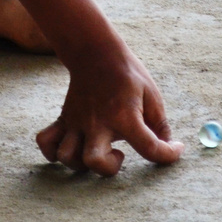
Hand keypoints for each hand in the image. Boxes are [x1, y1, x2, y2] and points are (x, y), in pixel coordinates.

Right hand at [35, 44, 183, 175]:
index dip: (167, 155)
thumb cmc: (127, 74)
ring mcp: (76, 122)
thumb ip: (160, 124)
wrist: (96, 52)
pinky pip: (46, 141)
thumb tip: (166, 146)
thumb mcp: (151, 94)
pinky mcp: (64, 119)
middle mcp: (97, 122)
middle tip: (119, 155)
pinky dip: (53, 153)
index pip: (148, 148)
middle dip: (108, 169)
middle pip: (93, 161)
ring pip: (66, 156)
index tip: (175, 149)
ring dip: (81, 163)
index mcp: (124, 115)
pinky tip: (71, 149)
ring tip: (97, 150)